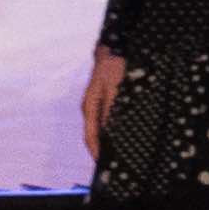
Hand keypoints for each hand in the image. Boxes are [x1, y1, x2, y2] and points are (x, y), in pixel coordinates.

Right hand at [82, 47, 125, 161]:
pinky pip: (104, 118)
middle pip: (94, 133)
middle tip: (112, 160)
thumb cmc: (114, 66)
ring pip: (99, 127)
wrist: (113, 48)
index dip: (96, 150)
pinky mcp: (102, 98)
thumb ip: (110, 109)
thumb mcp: (114, 88)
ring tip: (116, 150)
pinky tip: (118, 132)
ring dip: (106, 139)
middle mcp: (90, 107)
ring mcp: (95, 103)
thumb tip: (108, 130)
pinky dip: (109, 128)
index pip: (90, 136)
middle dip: (101, 148)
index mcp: (89, 107)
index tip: (103, 162)